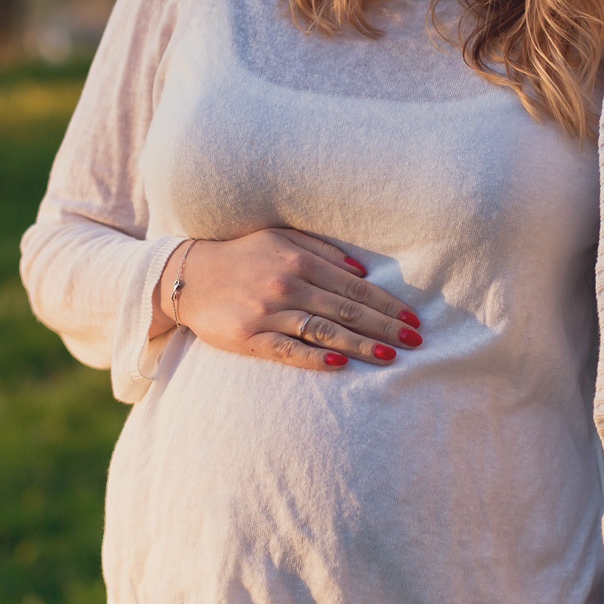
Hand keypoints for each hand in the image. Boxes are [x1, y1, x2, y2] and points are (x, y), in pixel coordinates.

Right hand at [153, 229, 422, 369]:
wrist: (187, 276)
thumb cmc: (241, 256)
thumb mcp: (280, 238)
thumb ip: (322, 251)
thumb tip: (363, 272)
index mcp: (299, 258)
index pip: (355, 287)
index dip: (388, 304)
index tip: (412, 318)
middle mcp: (287, 283)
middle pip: (348, 310)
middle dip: (386, 326)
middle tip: (417, 341)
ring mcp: (268, 312)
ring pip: (326, 331)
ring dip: (362, 345)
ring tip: (391, 356)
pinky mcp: (250, 337)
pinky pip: (290, 351)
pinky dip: (317, 358)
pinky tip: (343, 365)